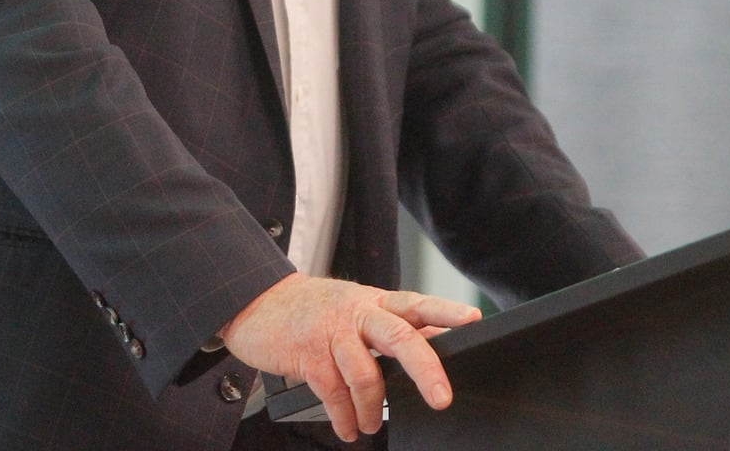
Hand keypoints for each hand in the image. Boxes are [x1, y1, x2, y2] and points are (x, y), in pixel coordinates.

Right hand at [217, 273, 481, 442]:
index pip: (417, 303)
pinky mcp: (308, 353)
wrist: (257, 303)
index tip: (472, 320)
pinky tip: (347, 428)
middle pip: (399, 336)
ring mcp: (332, 331)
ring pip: (365, 373)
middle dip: (424, 369)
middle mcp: (358, 312)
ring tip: (368, 426)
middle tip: (441, 399)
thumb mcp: (355, 310)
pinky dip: (343, 417)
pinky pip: (333, 392)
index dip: (445, 312)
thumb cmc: (313, 311)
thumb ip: (390, 326)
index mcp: (376, 302)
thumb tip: (436, 345)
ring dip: (371, 409)